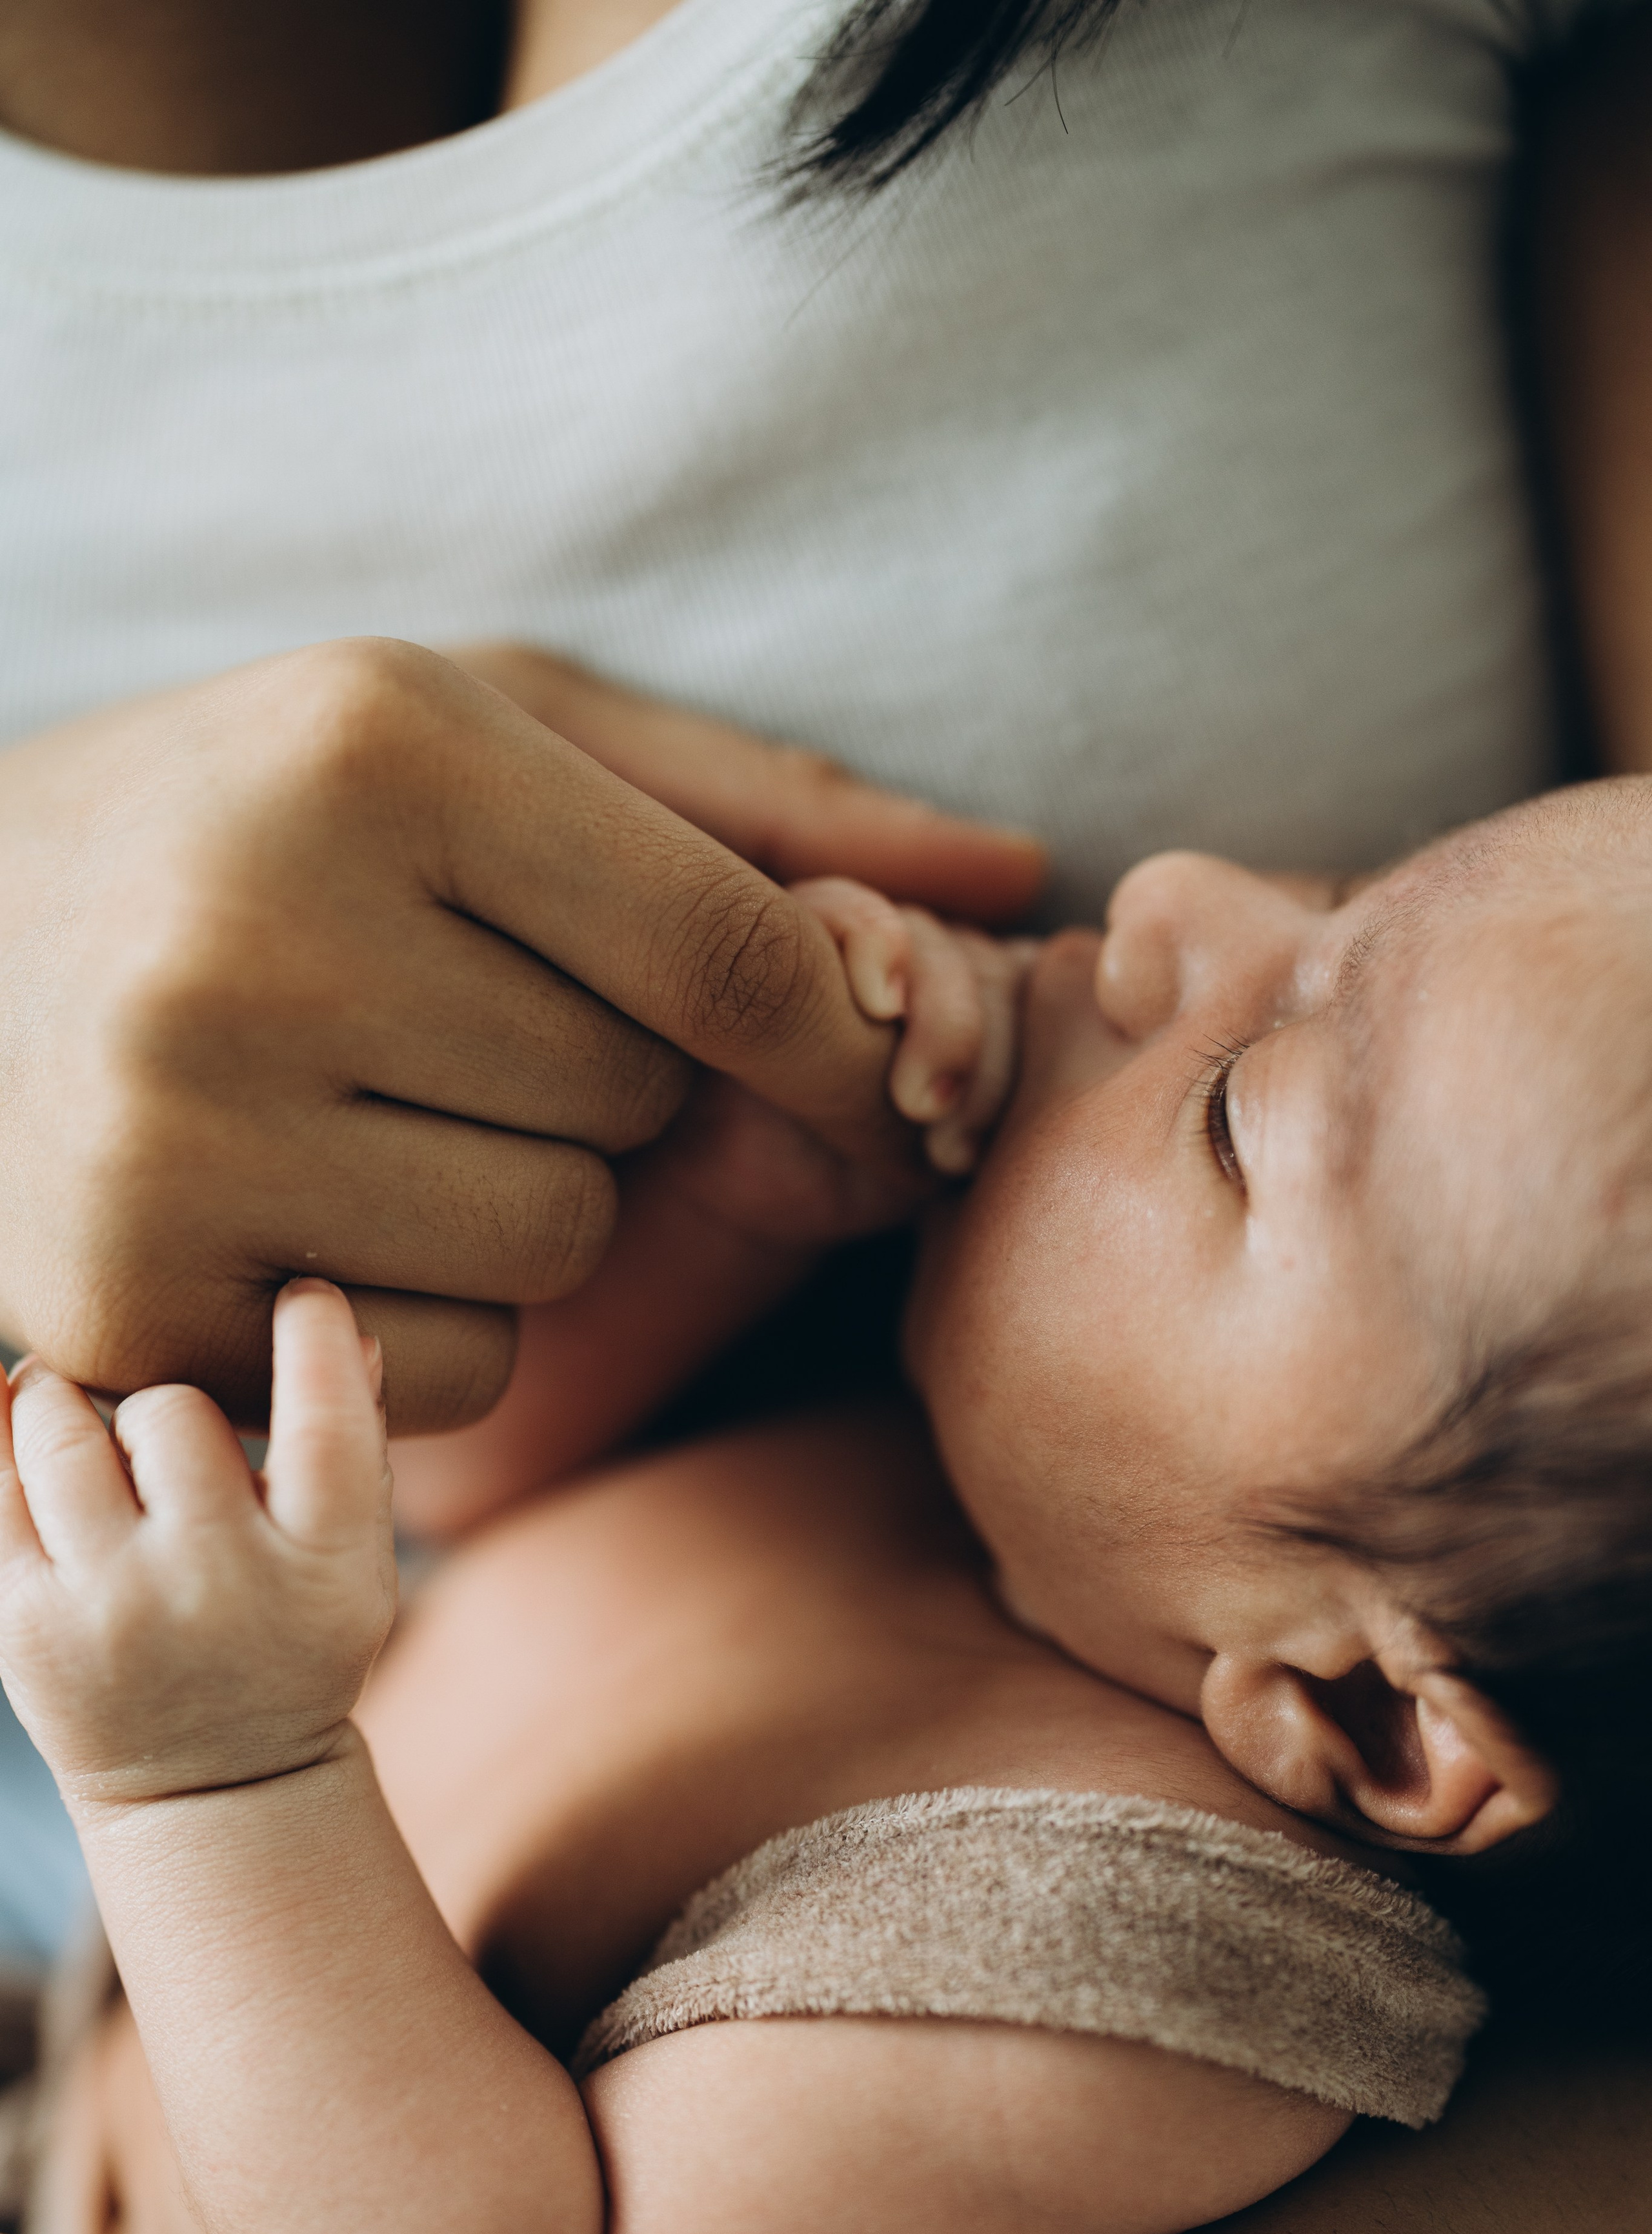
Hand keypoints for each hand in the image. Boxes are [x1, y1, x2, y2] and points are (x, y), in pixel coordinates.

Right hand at [0, 640, 1044, 1431]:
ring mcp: (178, 1132)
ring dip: (519, 1201)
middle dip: (599, 1085)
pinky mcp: (132, 1296)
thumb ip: (757, 806)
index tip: (843, 1056)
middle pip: (636, 1114)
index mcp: (379, 750)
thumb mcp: (488, 736)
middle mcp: (263, 935)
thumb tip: (1015, 869)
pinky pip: (444, 1370)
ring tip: (373, 1107)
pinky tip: (309, 1210)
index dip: (827, 1034)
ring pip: (552, 1249)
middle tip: (454, 1022)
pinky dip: (428, 1316)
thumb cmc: (263, 813)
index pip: (729, 955)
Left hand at [0, 1282, 391, 1805]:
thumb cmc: (293, 1645)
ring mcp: (114, 1607)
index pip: (326, 1416)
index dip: (316, 1337)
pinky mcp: (25, 1625)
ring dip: (64, 1403)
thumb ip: (355, 1451)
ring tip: (77, 1415)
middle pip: (171, 1412)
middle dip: (162, 1407)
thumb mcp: (356, 1568)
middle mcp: (219, 1583)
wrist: (213, 1786)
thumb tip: (347, 1329)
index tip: (303, 1297)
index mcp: (326, 1565)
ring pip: (62, 1431)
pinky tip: (16, 1415)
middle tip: (163, 1431)